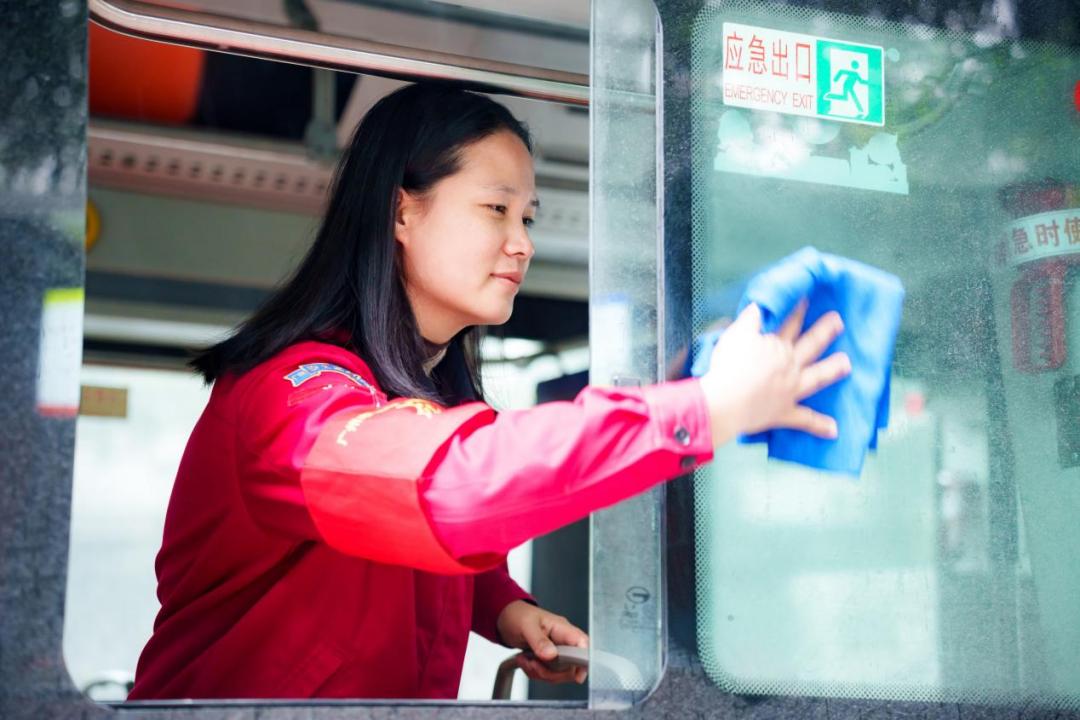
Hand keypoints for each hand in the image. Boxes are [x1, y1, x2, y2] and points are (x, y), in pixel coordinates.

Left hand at [495, 600, 588, 684]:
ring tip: (526, 660)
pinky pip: (547, 674)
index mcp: (562, 628)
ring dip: (539, 672)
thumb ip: (539, 640)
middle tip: (534, 664)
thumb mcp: (526, 626)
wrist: (506, 618)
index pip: (582, 644)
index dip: (584, 661)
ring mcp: (556, 651)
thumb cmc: (518, 615)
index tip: (577, 676)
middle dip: (551, 672)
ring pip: (558, 674)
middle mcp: (563, 641)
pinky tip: (525, 660)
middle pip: (571, 666)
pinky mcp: (548, 660)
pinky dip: (534, 672)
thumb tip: (552, 655)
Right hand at [699, 299, 850, 445]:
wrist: (726, 401)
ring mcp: (790, 389)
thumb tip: (760, 308)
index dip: (799, 311)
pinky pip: (805, 420)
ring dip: (832, 370)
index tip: (808, 299)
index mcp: (775, 346)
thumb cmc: (728, 368)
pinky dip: (819, 425)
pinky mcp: (785, 412)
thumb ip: (749, 321)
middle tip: (838, 321)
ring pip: (817, 377)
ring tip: (847, 364)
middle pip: (811, 345)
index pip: (790, 324)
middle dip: (825, 332)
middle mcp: (788, 365)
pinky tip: (834, 429)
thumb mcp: (735, 335)